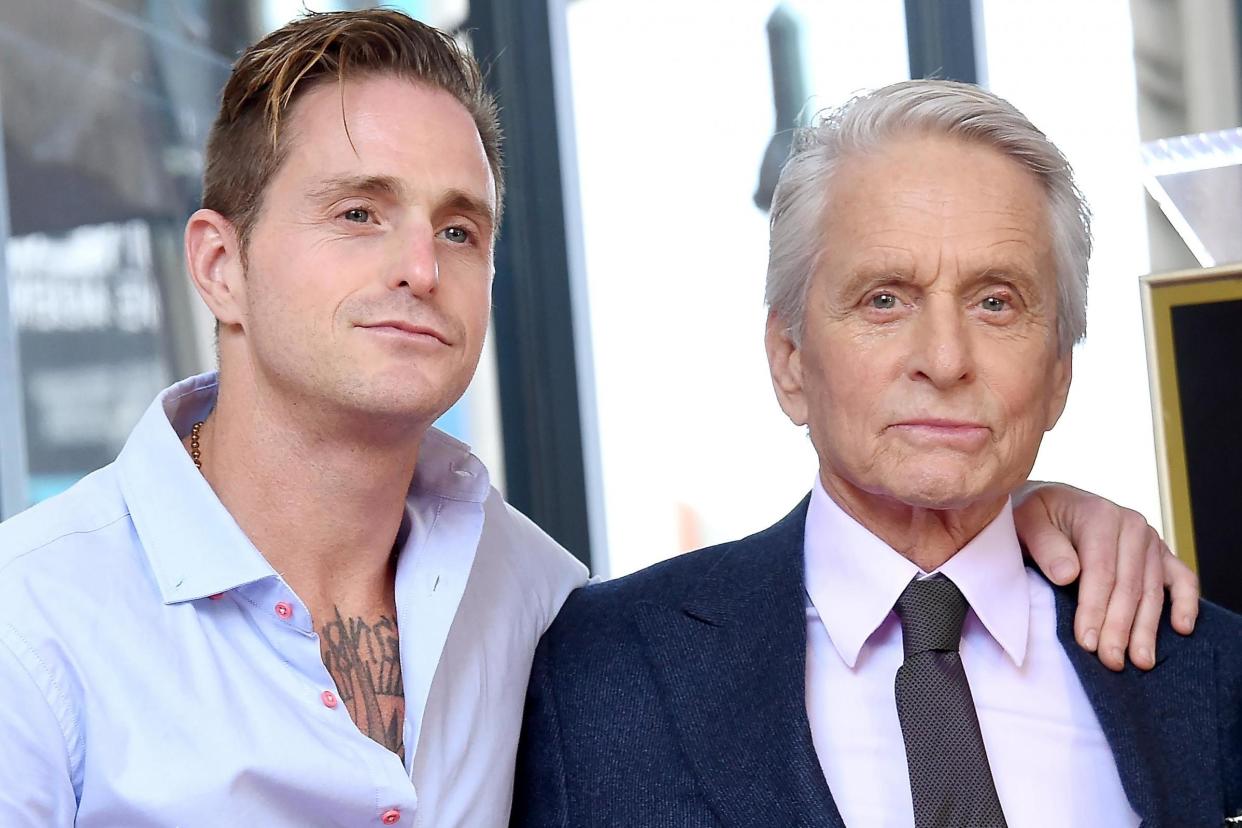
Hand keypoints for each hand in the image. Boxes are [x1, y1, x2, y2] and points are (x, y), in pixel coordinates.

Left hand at [1013, 482, 1198, 671]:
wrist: (1051, 504)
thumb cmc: (1035, 516)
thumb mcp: (1026, 521)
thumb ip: (1045, 545)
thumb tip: (1068, 574)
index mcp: (1100, 515)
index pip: (1101, 571)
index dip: (1094, 609)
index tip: (1087, 642)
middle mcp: (1132, 526)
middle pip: (1129, 585)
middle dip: (1119, 627)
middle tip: (1111, 661)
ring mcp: (1150, 540)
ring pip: (1152, 590)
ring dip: (1147, 628)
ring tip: (1141, 660)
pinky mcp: (1161, 554)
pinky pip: (1182, 579)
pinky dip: (1186, 603)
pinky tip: (1182, 629)